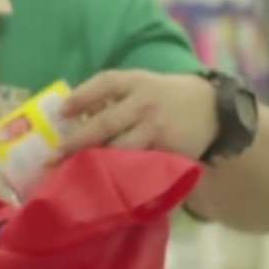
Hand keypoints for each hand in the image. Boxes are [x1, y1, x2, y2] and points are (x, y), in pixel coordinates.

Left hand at [55, 70, 217, 160]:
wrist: (215, 111)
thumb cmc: (166, 97)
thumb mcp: (143, 85)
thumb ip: (113, 95)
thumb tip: (73, 115)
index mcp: (137, 82)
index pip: (105, 83)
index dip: (81, 96)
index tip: (61, 112)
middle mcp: (146, 104)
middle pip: (105, 123)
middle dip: (77, 142)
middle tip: (54, 157)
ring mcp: (158, 130)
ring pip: (121, 150)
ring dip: (96, 163)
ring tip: (74, 174)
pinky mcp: (170, 153)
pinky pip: (141, 166)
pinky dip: (123, 176)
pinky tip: (106, 186)